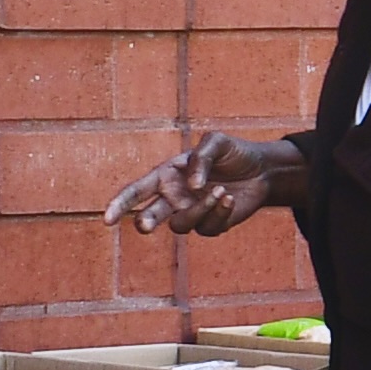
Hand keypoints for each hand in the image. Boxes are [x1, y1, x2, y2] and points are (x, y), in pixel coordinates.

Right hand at [112, 131, 299, 237]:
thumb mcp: (217, 142)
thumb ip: (201, 158)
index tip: (107, 219)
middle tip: (144, 225)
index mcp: (166, 175)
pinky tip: (230, 199)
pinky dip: (219, 213)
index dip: (120, 204)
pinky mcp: (210, 225)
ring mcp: (191, 213)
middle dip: (144, 221)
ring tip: (220, 191)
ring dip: (199, 209)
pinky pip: (207, 227)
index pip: (136, 191)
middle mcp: (174, 197)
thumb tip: (192, 185)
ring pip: (181, 224)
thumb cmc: (234, 153)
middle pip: (149, 216)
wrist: (263, 170)